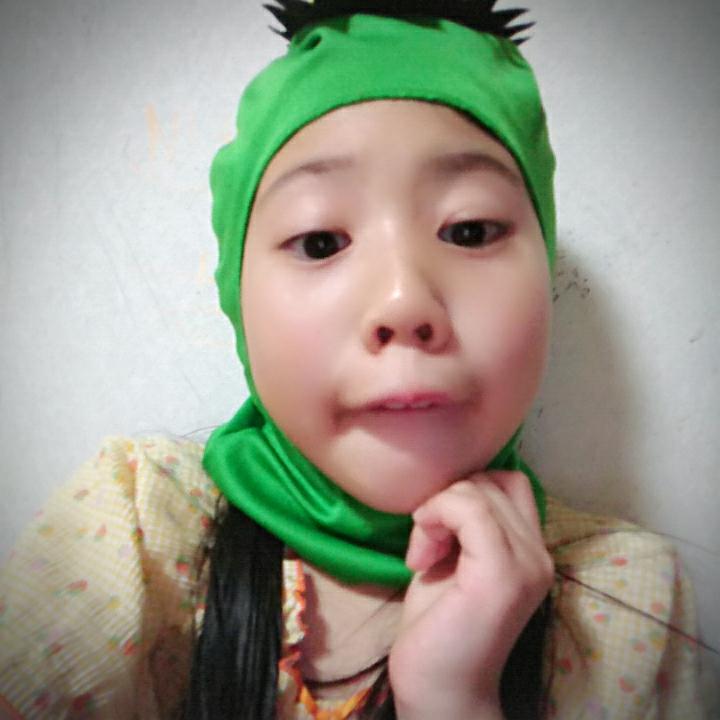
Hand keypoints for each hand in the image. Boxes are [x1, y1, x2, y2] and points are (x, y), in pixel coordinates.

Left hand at [389, 471, 554, 719]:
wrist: (438, 690)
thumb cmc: (438, 625)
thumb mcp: (454, 559)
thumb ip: (464, 524)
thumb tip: (452, 486)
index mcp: (530, 550)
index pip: (511, 482)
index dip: (468, 488)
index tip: (439, 525)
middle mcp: (538, 554)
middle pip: (489, 482)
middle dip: (446, 500)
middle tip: (426, 545)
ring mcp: (525, 565)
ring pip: (476, 491)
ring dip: (435, 512)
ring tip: (423, 555)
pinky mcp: (502, 575)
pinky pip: (468, 510)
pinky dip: (434, 517)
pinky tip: (420, 558)